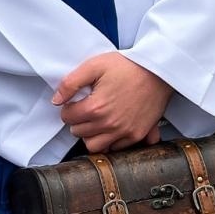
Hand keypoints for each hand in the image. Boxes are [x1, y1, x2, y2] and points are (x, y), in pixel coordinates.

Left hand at [51, 52, 171, 152]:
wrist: (158, 71)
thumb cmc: (128, 66)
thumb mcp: (95, 65)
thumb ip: (71, 83)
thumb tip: (56, 100)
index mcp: (96, 108)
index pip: (68, 118)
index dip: (68, 109)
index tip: (75, 103)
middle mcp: (109, 124)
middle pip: (79, 133)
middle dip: (78, 122)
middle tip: (85, 110)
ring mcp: (124, 132)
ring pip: (95, 146)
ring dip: (91, 135)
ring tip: (96, 121)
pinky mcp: (137, 135)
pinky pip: (116, 148)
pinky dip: (110, 141)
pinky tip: (111, 127)